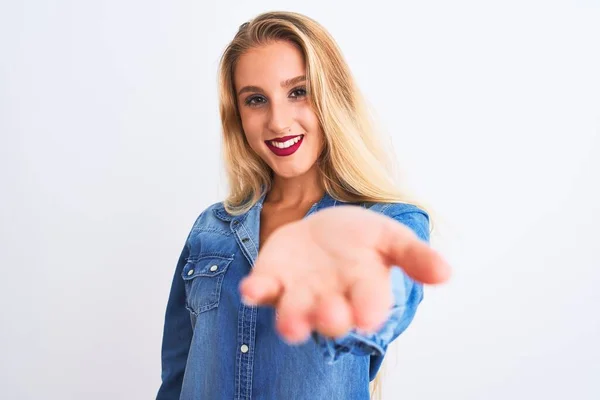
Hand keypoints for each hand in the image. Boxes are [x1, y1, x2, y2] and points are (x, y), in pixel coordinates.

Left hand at [238, 205, 450, 343]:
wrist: (322, 230)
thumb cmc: (359, 238)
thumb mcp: (389, 237)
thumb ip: (414, 256)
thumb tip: (446, 273)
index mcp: (362, 288)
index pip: (369, 302)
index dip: (369, 309)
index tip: (368, 315)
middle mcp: (330, 298)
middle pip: (330, 315)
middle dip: (330, 318)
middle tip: (332, 316)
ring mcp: (298, 292)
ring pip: (293, 314)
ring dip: (292, 321)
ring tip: (291, 326)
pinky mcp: (271, 279)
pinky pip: (262, 290)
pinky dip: (257, 292)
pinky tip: (252, 289)